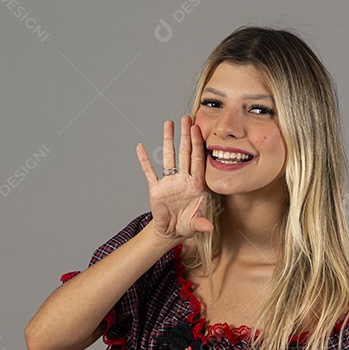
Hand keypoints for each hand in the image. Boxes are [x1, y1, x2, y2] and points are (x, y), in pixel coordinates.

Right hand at [136, 115, 213, 242]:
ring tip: (168, 123)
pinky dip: (144, 161)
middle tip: (186, 118)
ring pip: (169, 157)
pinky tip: (140, 147)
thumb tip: (208, 227)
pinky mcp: (156, 188)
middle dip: (185, 136)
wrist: (172, 232)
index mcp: (196, 185)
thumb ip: (201, 224)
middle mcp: (183, 179)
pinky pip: (149, 172)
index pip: (198, 161)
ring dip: (168, 140)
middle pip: (185, 153)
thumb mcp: (195, 226)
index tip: (197, 129)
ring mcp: (169, 182)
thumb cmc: (188, 225)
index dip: (197, 145)